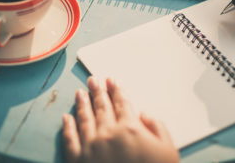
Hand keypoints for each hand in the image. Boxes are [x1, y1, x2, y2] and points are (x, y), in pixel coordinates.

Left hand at [62, 77, 178, 162]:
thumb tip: (144, 115)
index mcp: (131, 128)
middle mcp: (108, 133)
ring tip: (79, 92)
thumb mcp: (169, 150)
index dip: (116, 89)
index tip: (111, 80)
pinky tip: (66, 118)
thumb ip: (158, 128)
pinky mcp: (77, 161)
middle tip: (93, 79)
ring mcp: (90, 147)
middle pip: (102, 106)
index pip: (122, 102)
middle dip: (97, 90)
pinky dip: (67, 127)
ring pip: (84, 118)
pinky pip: (69, 139)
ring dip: (81, 103)